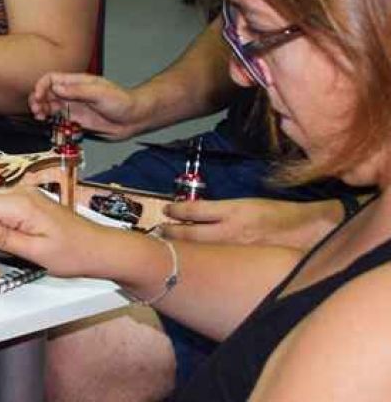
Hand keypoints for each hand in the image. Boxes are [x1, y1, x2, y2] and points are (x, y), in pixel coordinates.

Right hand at [0, 188, 108, 277]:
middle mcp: (21, 193)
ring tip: (4, 243)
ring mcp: (25, 194)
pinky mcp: (28, 199)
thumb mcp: (35, 253)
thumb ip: (3, 239)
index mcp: (21, 204)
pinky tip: (12, 235)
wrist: (99, 247)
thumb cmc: (74, 252)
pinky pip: (1, 204)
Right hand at [28, 72, 147, 138]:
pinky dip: (49, 120)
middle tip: (36, 109)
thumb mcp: (100, 93)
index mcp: (77, 82)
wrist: (135, 119)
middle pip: (47, 92)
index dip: (41, 86)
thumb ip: (77, 90)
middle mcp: (72, 93)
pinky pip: (58, 118)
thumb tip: (55, 87)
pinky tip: (48, 123)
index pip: (51, 79)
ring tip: (39, 117)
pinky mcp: (76, 120)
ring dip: (41, 110)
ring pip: (50, 106)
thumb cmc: (122, 102)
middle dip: (38, 99)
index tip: (39, 97)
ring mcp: (74, 107)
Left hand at [162, 197, 342, 249]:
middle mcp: (232, 230)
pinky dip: (203, 264)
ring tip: (167, 250)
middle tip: (159, 233)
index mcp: (233, 210)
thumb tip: (197, 216)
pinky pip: (218, 265)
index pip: (194, 210)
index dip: (176, 210)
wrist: (311, 232)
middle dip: (170, 234)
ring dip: (182, 250)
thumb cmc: (280, 215)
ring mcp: (237, 250)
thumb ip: (224, 212)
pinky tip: (194, 266)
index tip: (167, 210)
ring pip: (200, 252)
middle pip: (190, 234)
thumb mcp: (250, 205)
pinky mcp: (245, 263)